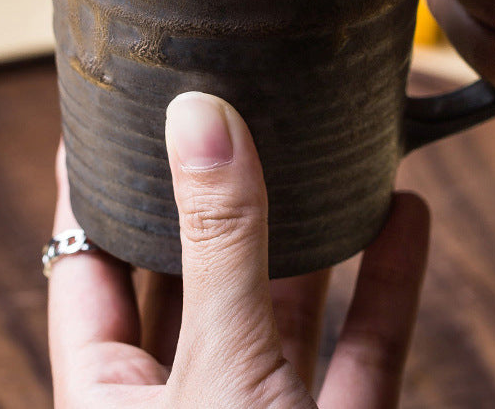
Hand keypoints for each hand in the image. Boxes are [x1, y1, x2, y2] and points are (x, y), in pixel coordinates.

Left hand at [48, 92, 428, 407]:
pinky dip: (389, 287)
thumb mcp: (221, 370)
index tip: (111, 120)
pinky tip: (406, 217)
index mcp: (113, 397)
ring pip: (286, 308)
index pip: (89, 267)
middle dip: (218, 199)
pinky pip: (365, 351)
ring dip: (315, 235)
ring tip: (325, 155)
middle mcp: (188, 400)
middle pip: (196, 275)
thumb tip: (201, 120)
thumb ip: (219, 245)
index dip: (97, 191)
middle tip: (231, 114)